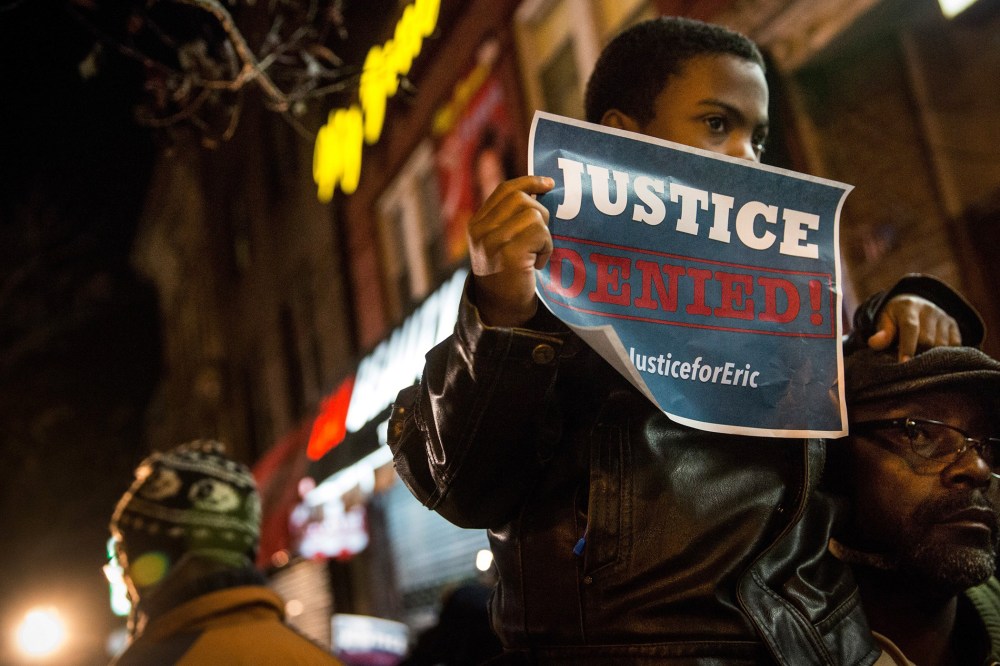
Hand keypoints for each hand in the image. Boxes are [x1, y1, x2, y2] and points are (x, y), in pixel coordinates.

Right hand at [468, 175, 554, 326]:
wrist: (501, 311)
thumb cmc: (509, 277)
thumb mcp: (501, 243)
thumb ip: (510, 220)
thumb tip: (539, 190)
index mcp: (477, 224)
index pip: (504, 190)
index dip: (528, 182)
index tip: (548, 184)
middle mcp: (480, 230)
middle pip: (521, 199)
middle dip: (540, 214)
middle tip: (541, 238)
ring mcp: (492, 241)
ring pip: (533, 214)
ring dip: (544, 234)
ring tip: (538, 253)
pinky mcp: (509, 253)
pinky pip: (540, 233)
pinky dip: (546, 247)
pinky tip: (538, 263)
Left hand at [867, 294, 961, 361]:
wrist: (912, 303)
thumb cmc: (895, 318)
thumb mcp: (884, 321)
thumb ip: (882, 333)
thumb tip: (874, 344)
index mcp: (908, 307)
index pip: (910, 328)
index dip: (908, 347)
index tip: (904, 363)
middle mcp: (929, 310)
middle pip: (927, 340)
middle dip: (918, 354)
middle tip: (908, 362)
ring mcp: (943, 317)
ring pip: (942, 345)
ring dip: (931, 355)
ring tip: (919, 356)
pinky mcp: (954, 324)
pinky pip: (955, 345)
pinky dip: (945, 353)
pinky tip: (933, 353)